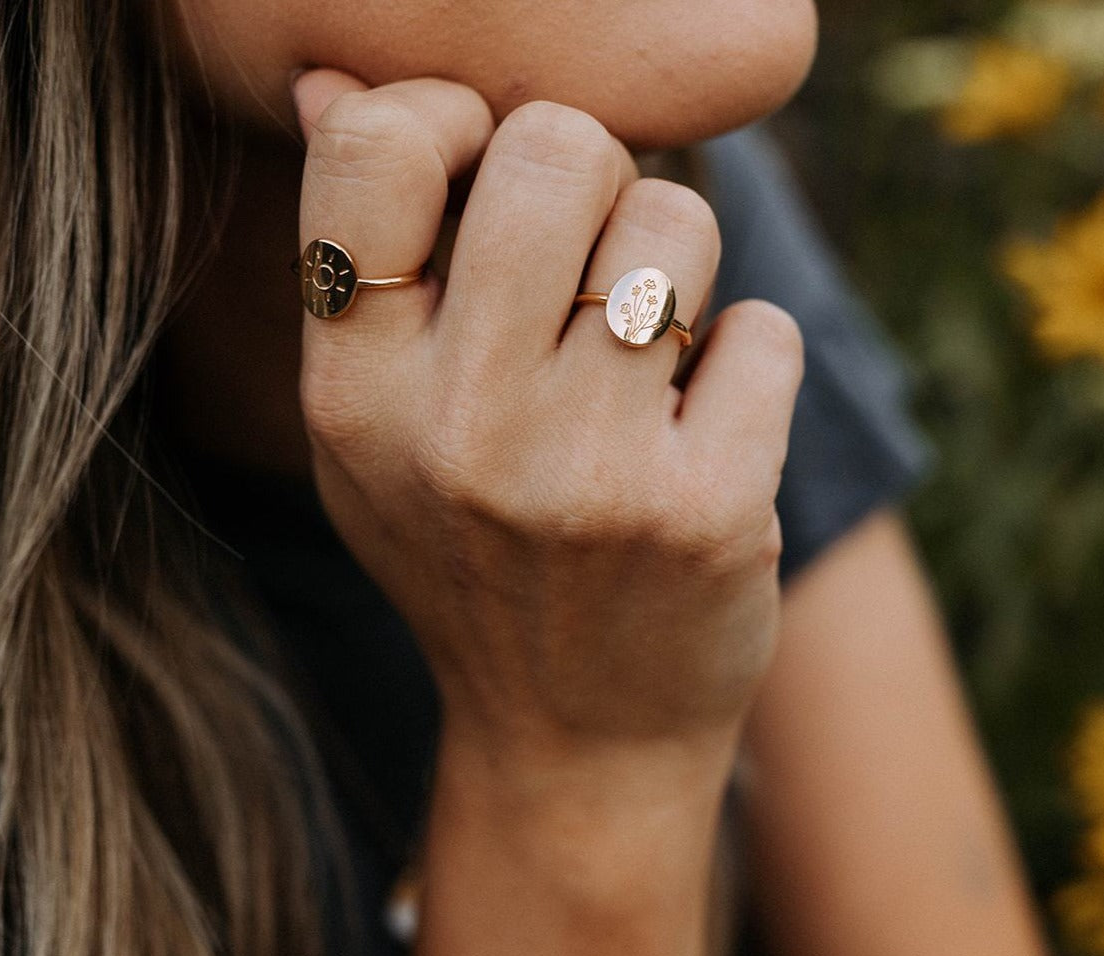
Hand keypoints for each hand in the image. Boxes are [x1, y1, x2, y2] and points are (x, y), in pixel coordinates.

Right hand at [290, 69, 802, 772]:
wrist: (574, 737)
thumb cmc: (476, 562)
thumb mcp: (379, 442)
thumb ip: (364, 269)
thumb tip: (338, 71)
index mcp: (354, 398)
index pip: (375, 144)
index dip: (448, 122)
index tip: (485, 183)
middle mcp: (459, 432)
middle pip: (557, 148)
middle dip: (593, 179)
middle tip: (592, 263)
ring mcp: (586, 476)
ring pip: (677, 222)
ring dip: (678, 275)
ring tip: (645, 365)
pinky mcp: (706, 512)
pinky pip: (764, 330)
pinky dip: (746, 367)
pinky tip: (701, 440)